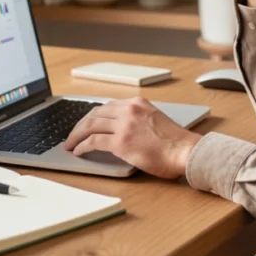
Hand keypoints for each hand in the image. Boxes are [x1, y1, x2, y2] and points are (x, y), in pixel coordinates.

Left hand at [63, 98, 201, 178]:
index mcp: (137, 103)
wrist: (185, 151)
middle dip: (80, 124)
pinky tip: (78, 151)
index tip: (85, 123)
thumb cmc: (175, 142)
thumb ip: (138, 120)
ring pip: (90, 126)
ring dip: (76, 135)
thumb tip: (122, 130)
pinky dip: (82, 146)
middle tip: (72, 134)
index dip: (93, 116)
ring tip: (70, 144)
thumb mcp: (155, 120)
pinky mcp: (120, 142)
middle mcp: (129, 110)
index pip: (107, 106)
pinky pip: (93, 141)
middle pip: (95, 113)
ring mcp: (124, 125)